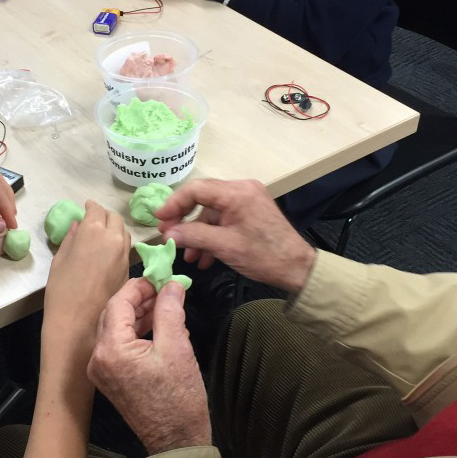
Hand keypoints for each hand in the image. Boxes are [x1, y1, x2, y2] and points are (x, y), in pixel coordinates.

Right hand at [43, 201, 130, 361]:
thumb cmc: (62, 290)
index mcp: (93, 231)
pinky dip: (118, 245)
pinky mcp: (129, 270)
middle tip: (95, 219)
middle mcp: (113, 239)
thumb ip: (71, 238)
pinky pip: (126, 250)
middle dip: (104, 215)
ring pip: (124, 233)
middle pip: (114, 218)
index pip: (96, 209)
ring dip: (114, 229)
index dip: (90, 206)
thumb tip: (78, 226)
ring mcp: (124, 255)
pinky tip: (108, 253)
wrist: (78, 322)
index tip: (87, 207)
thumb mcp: (60, 259)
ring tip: (102, 235)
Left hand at [88, 278, 210, 453]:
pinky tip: (158, 327)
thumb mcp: (177, 347)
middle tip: (163, 290)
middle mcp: (98, 358)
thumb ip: (170, 310)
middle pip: (113, 314)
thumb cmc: (178, 397)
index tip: (160, 279)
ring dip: (138, 315)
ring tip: (165, 306)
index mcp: (111, 349)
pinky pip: (118, 346)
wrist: (176, 441)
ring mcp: (101, 371)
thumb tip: (172, 285)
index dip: (139, 287)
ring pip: (115, 330)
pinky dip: (135, 333)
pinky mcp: (109, 379)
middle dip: (138, 299)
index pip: (118, 303)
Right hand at [157, 178, 315, 292]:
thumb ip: (194, 236)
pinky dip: (212, 235)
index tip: (159, 219)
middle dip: (184, 219)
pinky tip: (204, 257)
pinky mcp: (250, 213)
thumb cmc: (264, 255)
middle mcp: (242, 190)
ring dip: (198, 233)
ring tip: (188, 255)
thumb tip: (167, 234)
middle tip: (168, 235)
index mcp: (237, 193)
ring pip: (212, 212)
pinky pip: (224, 219)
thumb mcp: (224, 246)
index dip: (174, 203)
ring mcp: (247, 201)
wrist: (297, 268)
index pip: (196, 189)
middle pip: (202, 198)